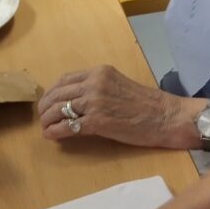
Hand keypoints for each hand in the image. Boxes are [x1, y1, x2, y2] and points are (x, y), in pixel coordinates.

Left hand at [38, 65, 198, 147]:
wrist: (166, 117)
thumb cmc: (149, 105)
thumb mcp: (120, 86)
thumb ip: (99, 88)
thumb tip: (79, 101)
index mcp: (100, 72)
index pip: (65, 79)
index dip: (53, 92)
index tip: (50, 102)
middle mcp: (94, 83)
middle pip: (57, 94)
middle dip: (46, 107)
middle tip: (43, 117)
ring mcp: (94, 102)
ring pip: (58, 109)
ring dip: (47, 120)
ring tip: (46, 127)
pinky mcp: (96, 121)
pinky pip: (66, 126)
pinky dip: (55, 131)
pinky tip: (51, 136)